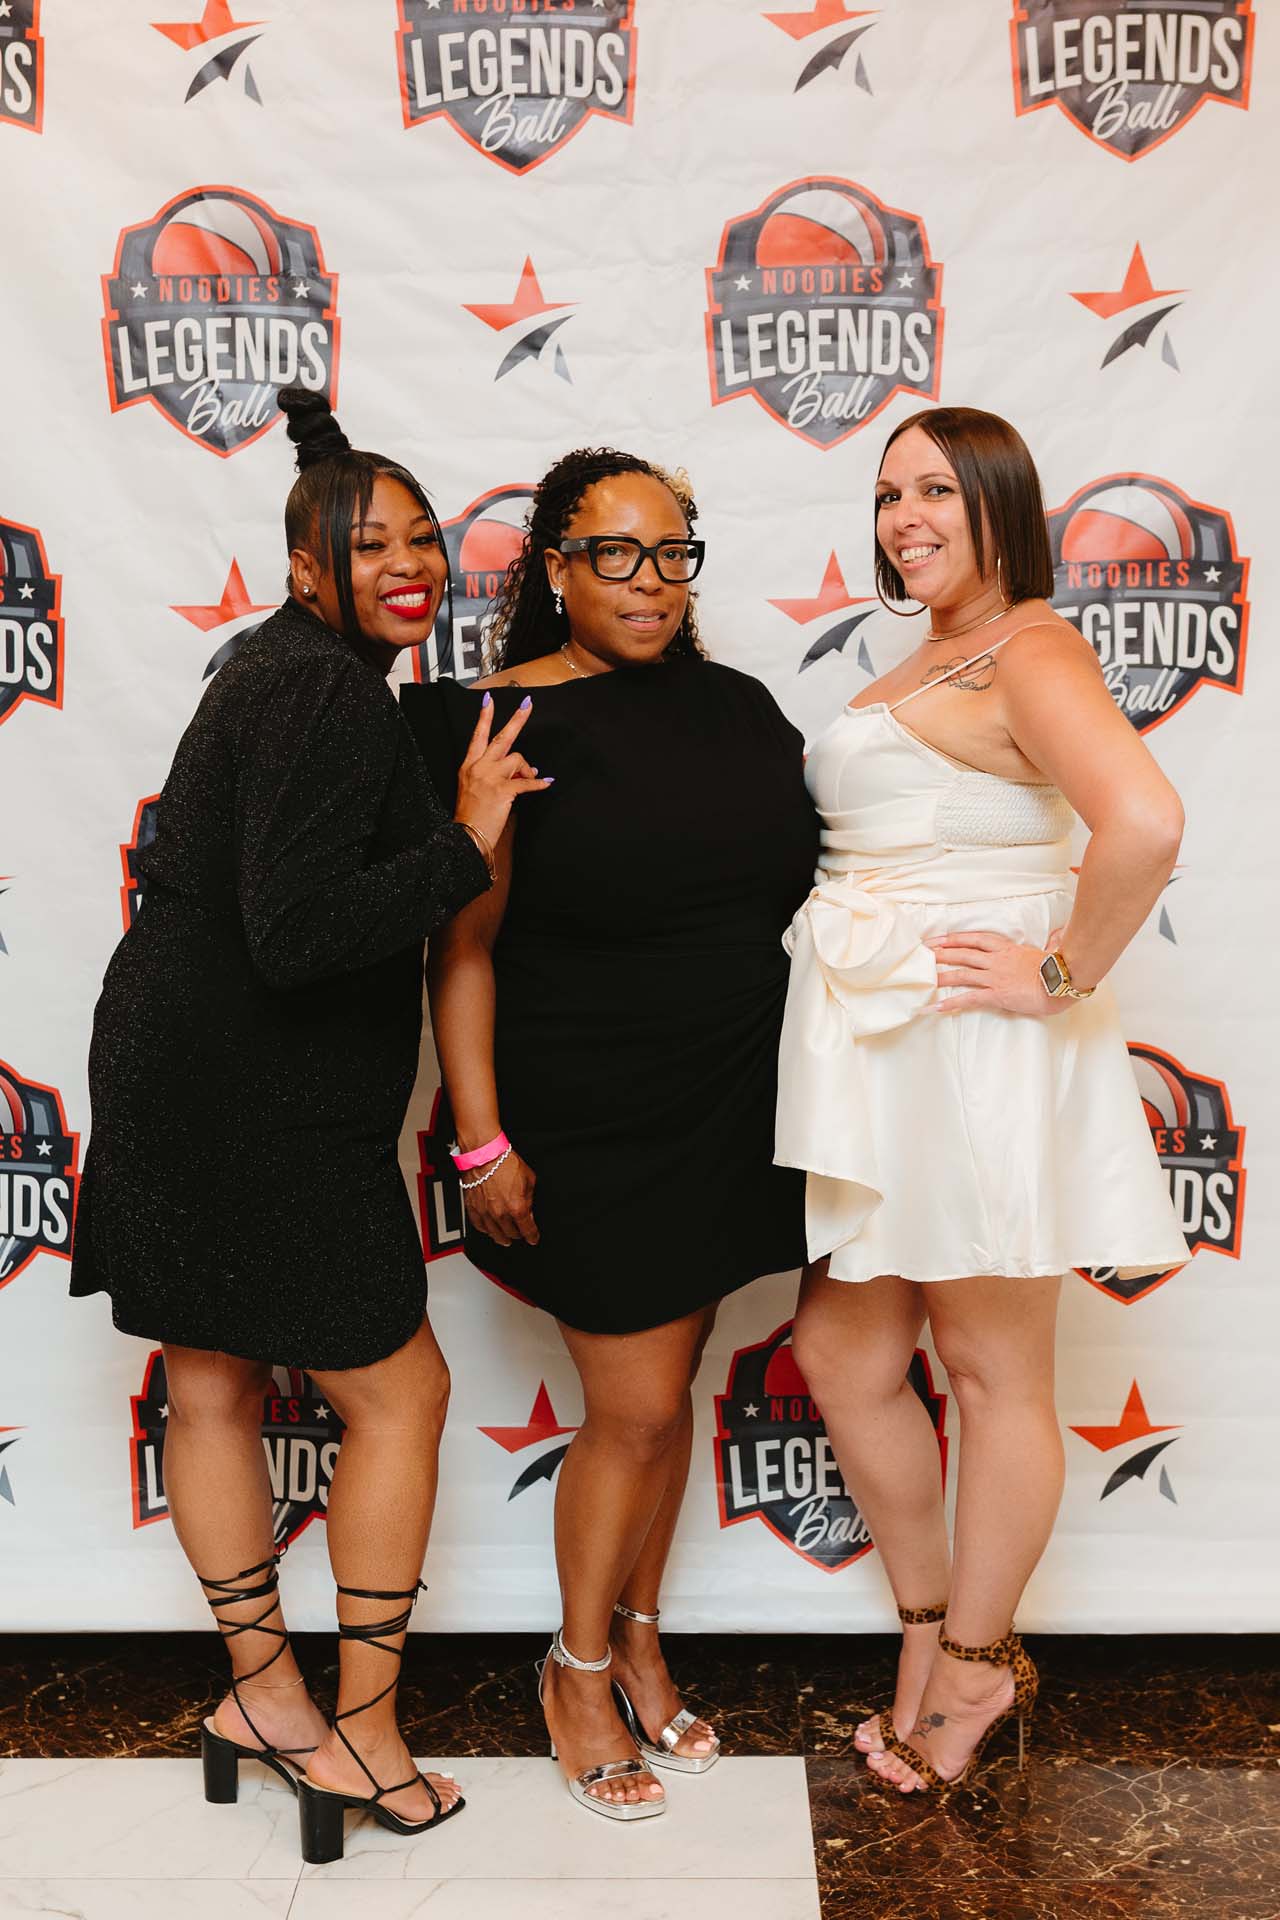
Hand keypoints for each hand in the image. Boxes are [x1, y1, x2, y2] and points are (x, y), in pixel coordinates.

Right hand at [455, 696, 550, 850]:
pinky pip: (527, 783)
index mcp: (469, 765)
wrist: (466, 836)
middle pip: (501, 737)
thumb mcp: (475, 788)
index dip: (484, 716)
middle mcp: (478, 767)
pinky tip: (546, 783)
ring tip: (529, 780)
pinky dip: (538, 784)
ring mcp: (489, 777)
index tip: (489, 699)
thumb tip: (526, 768)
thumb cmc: (471, 815)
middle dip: (517, 719)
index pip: (477, 735)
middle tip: (527, 703)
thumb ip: (498, 774)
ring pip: (517, 759)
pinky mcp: (502, 790)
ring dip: (527, 770)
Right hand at [462, 1149, 538, 1247]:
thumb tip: (528, 1207)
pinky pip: (479, 1226)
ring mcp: (485, 1212)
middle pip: (511, 1234)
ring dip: (502, 1237)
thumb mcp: (529, 1179)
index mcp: (517, 1207)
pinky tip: (489, 1230)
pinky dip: (486, 1230)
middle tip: (520, 1234)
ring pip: (495, 1234)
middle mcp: (500, 1213)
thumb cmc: (504, 1162)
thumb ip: (530, 1198)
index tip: (533, 1238)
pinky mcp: (473, 1208)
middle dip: (518, 1235)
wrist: (484, 1154)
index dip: (533, 1236)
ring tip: (505, 1239)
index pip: (528, 1230)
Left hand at [926, 930, 1069, 1017]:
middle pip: (963, 954)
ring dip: (942, 976)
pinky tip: (938, 1007)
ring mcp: (996, 977)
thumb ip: (1046, 941)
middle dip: (941, 954)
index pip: (974, 939)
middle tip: (923, 954)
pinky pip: (970, 998)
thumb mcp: (1048, 950)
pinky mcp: (997, 994)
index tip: (939, 939)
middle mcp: (997, 960)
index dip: (954, 939)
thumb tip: (1056, 935)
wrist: (1064, 980)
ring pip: (962, 974)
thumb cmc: (1059, 967)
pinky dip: (952, 1002)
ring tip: (925, 979)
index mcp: (1007, 948)